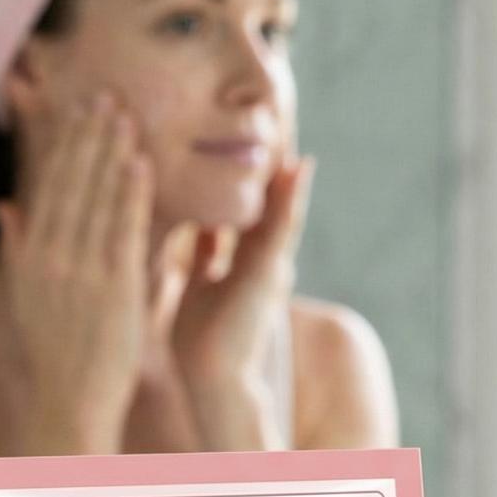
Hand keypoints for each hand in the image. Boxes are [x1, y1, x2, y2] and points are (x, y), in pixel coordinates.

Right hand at [0, 92, 151, 451]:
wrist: (71, 400)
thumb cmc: (56, 352)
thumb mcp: (26, 296)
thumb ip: (18, 246)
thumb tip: (5, 204)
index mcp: (31, 255)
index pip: (48, 187)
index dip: (63, 145)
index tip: (77, 110)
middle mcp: (50, 257)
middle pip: (70, 183)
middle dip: (87, 136)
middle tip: (105, 93)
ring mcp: (81, 271)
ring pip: (95, 198)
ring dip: (110, 152)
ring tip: (125, 112)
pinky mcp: (113, 288)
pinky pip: (122, 230)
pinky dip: (130, 194)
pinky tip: (140, 161)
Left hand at [169, 153, 314, 439]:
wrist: (212, 376)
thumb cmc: (199, 340)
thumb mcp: (197, 283)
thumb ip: (202, 253)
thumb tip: (199, 225)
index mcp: (240, 261)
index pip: (247, 209)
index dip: (249, 177)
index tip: (247, 139)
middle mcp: (261, 260)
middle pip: (271, 202)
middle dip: (275, 167)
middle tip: (282, 121)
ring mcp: (271, 265)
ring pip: (283, 208)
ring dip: (291, 174)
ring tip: (298, 134)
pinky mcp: (272, 272)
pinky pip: (284, 226)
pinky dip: (293, 198)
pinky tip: (299, 168)